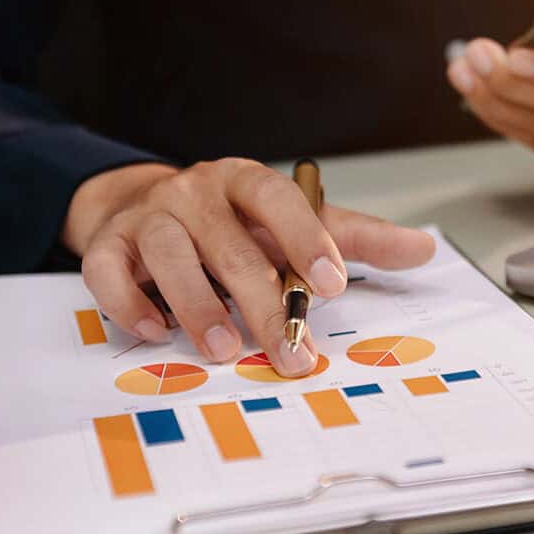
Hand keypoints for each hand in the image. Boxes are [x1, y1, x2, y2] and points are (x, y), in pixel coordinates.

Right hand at [61, 159, 434, 373]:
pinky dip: (129, 304)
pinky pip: (109, 272)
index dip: (305, 237)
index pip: (276, 199)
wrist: (147, 205)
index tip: (332, 284)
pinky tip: (156, 333)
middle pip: (230, 245)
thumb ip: (355, 239)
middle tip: (290, 350)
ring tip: (225, 349)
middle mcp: (196, 192)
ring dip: (199, 306)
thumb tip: (424, 249)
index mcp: (245, 182)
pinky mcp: (109, 244)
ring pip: (170, 256)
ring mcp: (150, 216)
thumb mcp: (293, 224)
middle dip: (263, 303)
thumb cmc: (232, 223)